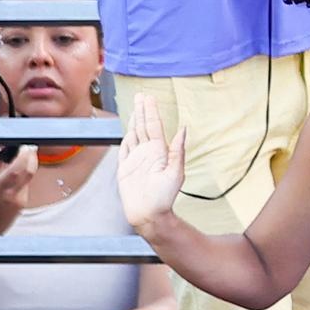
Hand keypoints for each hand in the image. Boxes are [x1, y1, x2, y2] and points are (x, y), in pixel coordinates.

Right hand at [0, 146, 39, 237]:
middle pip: (29, 172)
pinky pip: (25, 186)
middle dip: (32, 157)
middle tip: (28, 148)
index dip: (24, 156)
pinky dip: (22, 178)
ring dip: (26, 167)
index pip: (16, 170)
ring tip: (16, 161)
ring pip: (28, 178)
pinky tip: (13, 177)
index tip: (25, 146)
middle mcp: (11, 196)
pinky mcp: (23, 205)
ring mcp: (19, 202)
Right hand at [114, 94, 185, 235]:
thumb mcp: (175, 173)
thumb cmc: (164, 197)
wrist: (149, 215)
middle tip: (141, 95)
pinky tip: (128, 129)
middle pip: (143, 126)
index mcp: (159, 152)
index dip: (151, 111)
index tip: (149, 98)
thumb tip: (184, 129)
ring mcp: (136, 160)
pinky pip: (125, 149)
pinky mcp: (125, 168)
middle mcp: (147, 153)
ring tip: (136, 106)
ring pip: (134, 134)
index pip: (154, 126)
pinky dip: (126, 138)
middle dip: (142, 110)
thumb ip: (178, 150)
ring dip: (134, 120)